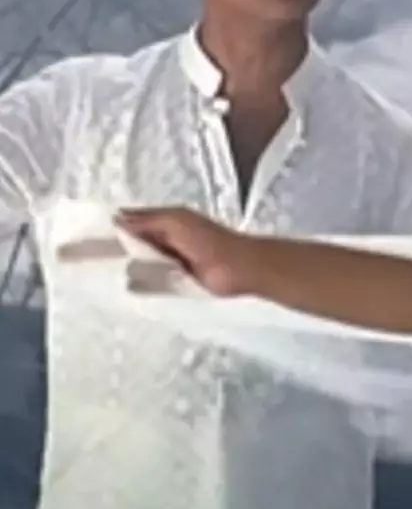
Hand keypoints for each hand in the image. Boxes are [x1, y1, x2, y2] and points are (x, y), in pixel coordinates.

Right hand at [55, 206, 262, 296]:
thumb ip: (146, 221)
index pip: (126, 223)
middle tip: (72, 258)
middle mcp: (165, 239)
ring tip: (89, 275)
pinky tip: (120, 288)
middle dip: (103, 249)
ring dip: (118, 266)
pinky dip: (136, 282)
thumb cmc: (211, 241)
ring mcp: (171, 260)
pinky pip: (150, 280)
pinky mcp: (178, 280)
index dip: (102, 230)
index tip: (75, 238)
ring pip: (137, 262)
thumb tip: (116, 220)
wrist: (242, 268)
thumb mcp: (176, 222)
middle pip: (127, 243)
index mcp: (164, 221)